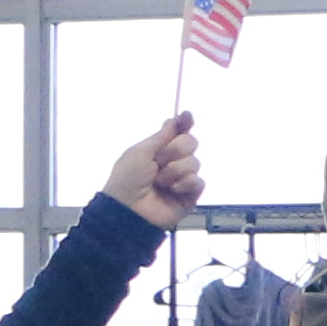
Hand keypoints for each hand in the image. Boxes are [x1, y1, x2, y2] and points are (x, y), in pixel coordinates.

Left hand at [100, 114, 204, 228]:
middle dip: (175, 150)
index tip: (187, 117)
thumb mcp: (141, 151)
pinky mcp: (191, 194)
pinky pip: (198, 181)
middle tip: (159, 162)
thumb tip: (181, 116)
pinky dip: (185, 184)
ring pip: (194, 162)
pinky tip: (173, 190)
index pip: (178, 132)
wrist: (129, 209)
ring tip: (161, 182)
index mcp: (159, 149)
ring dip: (175, 170)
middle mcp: (173, 161)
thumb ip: (163, 134)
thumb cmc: (128, 179)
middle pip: (190, 142)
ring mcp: (182, 177)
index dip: (184, 124)